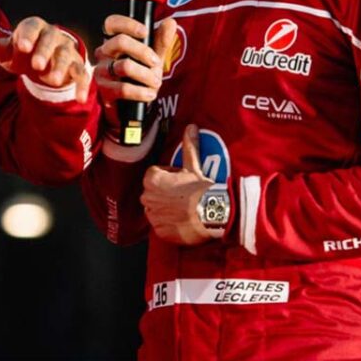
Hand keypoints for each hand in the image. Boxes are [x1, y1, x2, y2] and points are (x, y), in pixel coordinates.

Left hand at [0, 17, 91, 102]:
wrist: (46, 63)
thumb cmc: (24, 54)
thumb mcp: (6, 51)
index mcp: (35, 28)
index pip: (32, 26)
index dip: (28, 35)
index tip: (22, 46)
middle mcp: (53, 37)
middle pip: (51, 40)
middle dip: (44, 51)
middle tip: (36, 65)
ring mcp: (67, 52)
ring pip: (66, 56)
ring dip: (61, 67)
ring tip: (53, 80)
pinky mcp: (77, 68)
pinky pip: (82, 75)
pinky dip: (82, 86)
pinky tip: (79, 98)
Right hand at [94, 16, 178, 127]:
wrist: (131, 106)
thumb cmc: (140, 76)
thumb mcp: (153, 57)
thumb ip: (161, 40)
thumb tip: (170, 22)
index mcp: (114, 41)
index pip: (112, 23)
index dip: (127, 24)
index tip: (145, 32)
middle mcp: (104, 54)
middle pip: (120, 41)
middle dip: (143, 51)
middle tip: (156, 63)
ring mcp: (101, 72)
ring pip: (124, 66)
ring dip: (146, 75)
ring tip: (156, 82)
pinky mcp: (104, 91)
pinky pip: (123, 88)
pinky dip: (141, 92)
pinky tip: (150, 94)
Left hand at [141, 124, 216, 245]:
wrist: (212, 213)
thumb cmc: (201, 189)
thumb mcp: (194, 166)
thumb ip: (189, 146)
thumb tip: (191, 128)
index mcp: (152, 179)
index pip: (155, 174)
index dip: (169, 176)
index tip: (181, 179)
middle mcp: (147, 197)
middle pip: (154, 192)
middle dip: (165, 192)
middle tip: (184, 194)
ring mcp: (153, 216)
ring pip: (156, 209)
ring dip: (166, 208)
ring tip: (184, 207)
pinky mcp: (160, 231)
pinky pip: (161, 226)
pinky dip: (169, 224)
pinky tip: (183, 220)